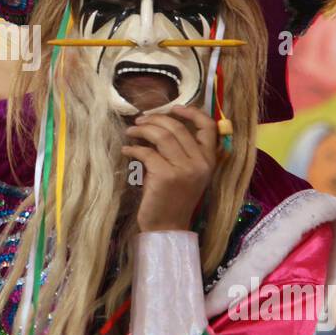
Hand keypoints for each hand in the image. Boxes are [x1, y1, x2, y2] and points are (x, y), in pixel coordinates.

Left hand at [121, 105, 217, 232]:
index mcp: (209, 160)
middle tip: (140, 121)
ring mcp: (183, 170)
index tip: (174, 107)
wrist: (167, 227)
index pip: (208, 127)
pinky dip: (133, 148)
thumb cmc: (174, 199)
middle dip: (155, 119)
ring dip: (142, 130)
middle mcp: (200, 163)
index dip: (192, 112)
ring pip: (161, 136)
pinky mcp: (165, 176)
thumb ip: (184, 151)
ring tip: (131, 132)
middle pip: (177, 127)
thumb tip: (162, 123)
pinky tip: (126, 150)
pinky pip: (146, 152)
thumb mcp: (188, 173)